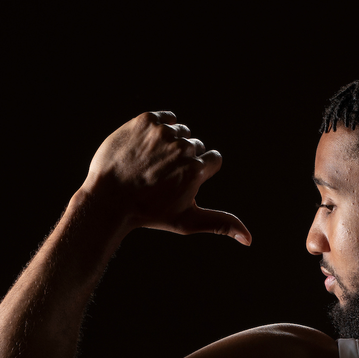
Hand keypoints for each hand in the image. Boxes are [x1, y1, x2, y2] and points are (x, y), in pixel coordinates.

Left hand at [82, 111, 250, 242]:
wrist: (108, 198)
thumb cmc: (149, 214)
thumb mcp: (187, 221)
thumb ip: (221, 224)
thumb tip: (250, 240)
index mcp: (197, 170)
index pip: (212, 158)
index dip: (198, 170)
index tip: (180, 180)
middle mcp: (183, 148)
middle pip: (195, 145)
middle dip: (183, 158)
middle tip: (160, 175)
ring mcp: (164, 132)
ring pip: (180, 131)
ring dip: (171, 143)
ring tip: (151, 162)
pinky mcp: (146, 120)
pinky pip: (165, 117)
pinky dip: (159, 128)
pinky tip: (146, 146)